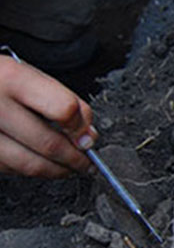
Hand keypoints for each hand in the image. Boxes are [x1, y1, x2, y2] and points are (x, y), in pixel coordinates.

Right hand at [0, 56, 97, 177]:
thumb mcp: (29, 75)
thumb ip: (64, 100)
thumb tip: (88, 135)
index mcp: (11, 78)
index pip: (63, 109)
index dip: (80, 127)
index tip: (88, 136)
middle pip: (48, 144)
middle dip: (76, 159)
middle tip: (86, 162)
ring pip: (29, 164)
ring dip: (57, 171)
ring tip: (69, 167)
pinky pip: (11, 169)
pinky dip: (31, 169)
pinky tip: (40, 162)